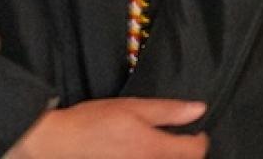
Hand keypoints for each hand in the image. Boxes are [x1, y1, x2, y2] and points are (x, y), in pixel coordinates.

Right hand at [6, 99, 208, 158]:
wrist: (61, 142)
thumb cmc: (94, 122)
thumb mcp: (134, 107)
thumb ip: (169, 111)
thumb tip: (198, 110)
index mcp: (153, 148)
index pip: (194, 151)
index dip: (201, 140)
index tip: (197, 131)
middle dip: (187, 153)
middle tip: (181, 139)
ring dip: (170, 158)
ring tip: (163, 146)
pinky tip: (143, 153)